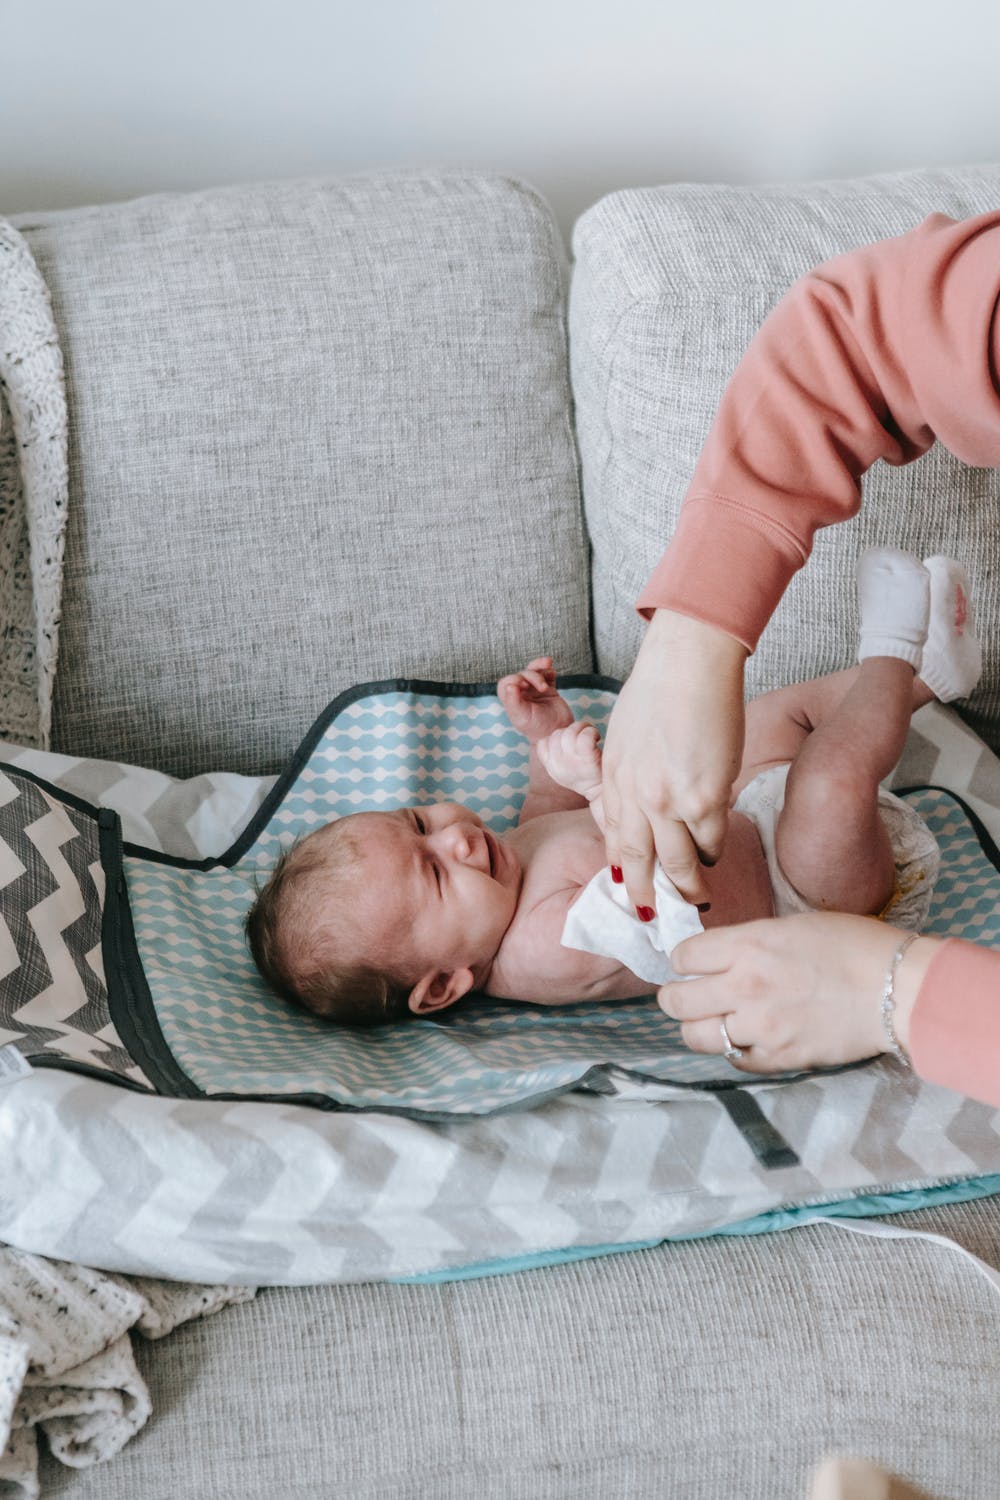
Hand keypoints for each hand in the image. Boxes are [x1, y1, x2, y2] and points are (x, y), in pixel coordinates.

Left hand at [497, 656, 574, 743]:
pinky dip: (549, 670)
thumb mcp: (522, 717)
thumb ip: (514, 702)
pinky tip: (553, 672)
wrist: (558, 731)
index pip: (507, 683)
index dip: (513, 679)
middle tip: (542, 688)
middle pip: (522, 675)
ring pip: (534, 671)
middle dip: (532, 676)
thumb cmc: (537, 728)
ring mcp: (535, 690)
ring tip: (550, 672)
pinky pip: (547, 674)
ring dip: (540, 668)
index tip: (524, 685)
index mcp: (512, 701)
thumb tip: (510, 685)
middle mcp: (522, 694)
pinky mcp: (549, 689)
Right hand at [536, 720, 601, 800]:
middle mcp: (558, 765)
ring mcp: (572, 761)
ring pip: (569, 733)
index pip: (543, 744)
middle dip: (571, 730)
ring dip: (581, 728)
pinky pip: (584, 736)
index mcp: (552, 767)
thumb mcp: (566, 771)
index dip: (556, 738)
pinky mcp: (587, 758)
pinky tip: (597, 737)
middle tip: (584, 736)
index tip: (570, 743)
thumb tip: (559, 735)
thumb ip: (559, 756)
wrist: (603, 793)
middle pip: (556, 735)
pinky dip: (591, 731)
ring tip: (591, 734)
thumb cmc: (589, 778)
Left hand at [601, 611, 746, 911]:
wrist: (688, 664)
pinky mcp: (705, 796)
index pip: (615, 838)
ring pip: (679, 863)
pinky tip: (716, 855)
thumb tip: (640, 805)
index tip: (630, 889)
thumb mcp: (625, 736)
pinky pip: (711, 839)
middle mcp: (636, 796)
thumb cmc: (659, 690)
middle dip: (648, 896)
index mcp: (613, 779)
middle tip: (654, 918)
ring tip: (697, 901)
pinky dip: (714, 850)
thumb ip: (629, 775)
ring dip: (688, 887)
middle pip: (641, 861)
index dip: (624, 869)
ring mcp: (669, 800)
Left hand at [657, 911, 938, 1072]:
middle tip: (687, 995)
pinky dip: (735, 1050)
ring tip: (714, 1020)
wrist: (897, 989)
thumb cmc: (853, 946)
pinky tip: (749, 1037)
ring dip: (699, 1027)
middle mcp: (744, 987)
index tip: (693, 964)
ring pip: (695, 1036)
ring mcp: (759, 1027)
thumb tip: (719, 955)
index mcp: (748, 946)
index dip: (684, 961)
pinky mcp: (778, 1058)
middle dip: (676, 997)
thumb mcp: (792, 926)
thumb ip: (749, 942)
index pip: (682, 957)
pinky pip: (734, 1060)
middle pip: (675, 1001)